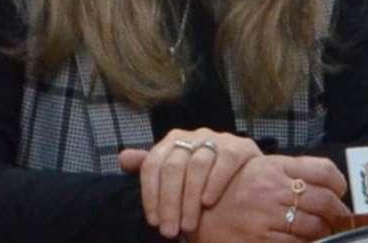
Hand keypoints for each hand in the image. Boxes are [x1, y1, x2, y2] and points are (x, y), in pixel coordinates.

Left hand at [119, 128, 260, 237]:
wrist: (245, 172)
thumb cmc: (202, 176)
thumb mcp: (175, 172)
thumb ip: (150, 166)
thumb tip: (122, 158)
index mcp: (172, 141)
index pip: (153, 165)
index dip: (150, 194)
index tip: (153, 222)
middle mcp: (192, 136)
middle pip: (174, 167)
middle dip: (169, 203)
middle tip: (170, 231)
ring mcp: (216, 139)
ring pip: (197, 166)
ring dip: (190, 199)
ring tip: (189, 226)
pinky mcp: (239, 146)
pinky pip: (224, 161)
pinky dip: (214, 183)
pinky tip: (208, 203)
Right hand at [189, 155, 349, 242]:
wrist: (194, 213)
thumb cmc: (226, 192)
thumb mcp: (253, 171)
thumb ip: (284, 172)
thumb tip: (324, 183)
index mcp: (272, 167)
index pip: (321, 169)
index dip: (338, 183)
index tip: (340, 192)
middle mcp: (271, 188)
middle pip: (324, 200)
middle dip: (338, 213)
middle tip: (340, 219)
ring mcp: (267, 214)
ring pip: (314, 226)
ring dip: (324, 232)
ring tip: (323, 233)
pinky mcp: (262, 239)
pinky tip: (304, 242)